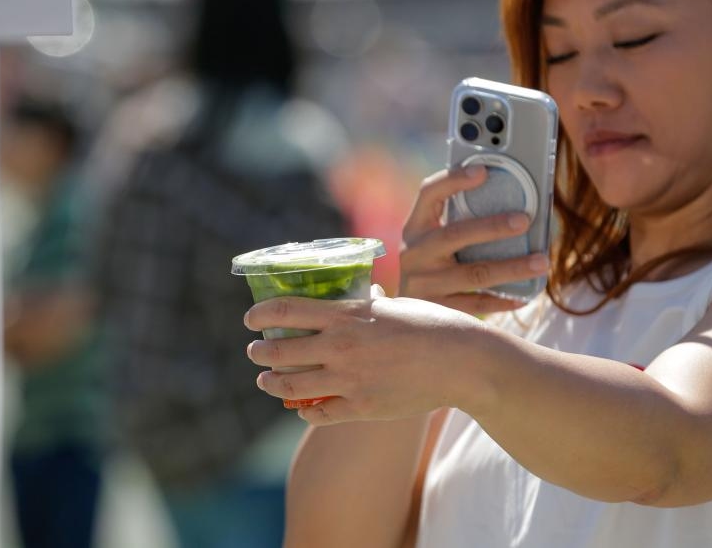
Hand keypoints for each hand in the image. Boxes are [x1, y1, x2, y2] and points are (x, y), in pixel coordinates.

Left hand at [244, 286, 488, 425]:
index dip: (259, 316)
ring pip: (289, 386)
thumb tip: (360, 298)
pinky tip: (303, 408)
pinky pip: (317, 413)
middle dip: (259, 352)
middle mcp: (340, 347)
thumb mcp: (394, 305)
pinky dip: (304, 411)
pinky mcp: (361, 408)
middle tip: (255, 351)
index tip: (250, 320)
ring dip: (270, 382)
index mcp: (347, 315)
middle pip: (278, 351)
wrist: (461, 361)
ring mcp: (348, 380)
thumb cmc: (433, 325)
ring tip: (266, 380)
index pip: (284, 311)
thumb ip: (368, 306)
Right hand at [399, 166, 548, 313]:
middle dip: (492, 227)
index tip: (483, 171)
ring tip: (541, 261)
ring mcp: (424, 284)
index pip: (429, 194)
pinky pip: (476, 304)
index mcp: (414, 227)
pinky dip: (503, 299)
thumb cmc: (430, 265)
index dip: (454, 180)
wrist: (400, 317)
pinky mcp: (437, 311)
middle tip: (525, 220)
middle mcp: (414, 253)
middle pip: (455, 235)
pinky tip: (524, 295)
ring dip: (511, 267)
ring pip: (473, 274)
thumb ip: (456, 220)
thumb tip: (511, 202)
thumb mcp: (431, 239)